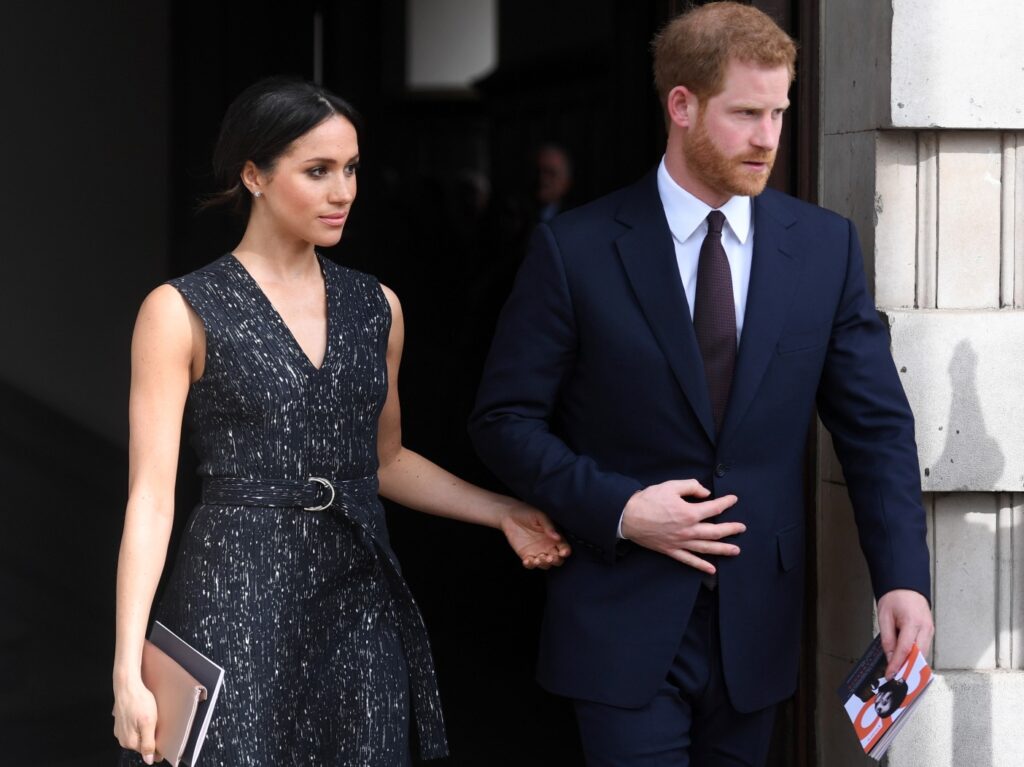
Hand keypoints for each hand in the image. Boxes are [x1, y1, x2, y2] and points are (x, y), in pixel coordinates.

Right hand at [113, 678, 160, 764]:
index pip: (147, 751)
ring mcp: (120, 729)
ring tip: (151, 718)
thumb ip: (148, 743)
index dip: (158, 748)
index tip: (165, 742)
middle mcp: (123, 738)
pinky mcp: (121, 721)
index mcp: (130, 741)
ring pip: (138, 735)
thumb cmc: (138, 701)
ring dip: (146, 730)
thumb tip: (148, 760)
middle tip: (159, 725)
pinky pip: (133, 727)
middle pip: (142, 743)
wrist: (127, 685)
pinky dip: (140, 724)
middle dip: (152, 737)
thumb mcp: (148, 723)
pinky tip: (144, 715)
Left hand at [500, 505, 570, 568]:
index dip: (565, 551)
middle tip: (550, 558)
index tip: (563, 552)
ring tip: (538, 559)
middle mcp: (548, 547)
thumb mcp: (540, 516)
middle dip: (556, 561)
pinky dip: (530, 565)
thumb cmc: (528, 512)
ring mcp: (538, 552)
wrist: (510, 515)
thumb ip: (549, 526)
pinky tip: (528, 560)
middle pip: (557, 560)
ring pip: (545, 564)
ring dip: (543, 564)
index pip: (564, 548)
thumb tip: (558, 537)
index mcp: (555, 537)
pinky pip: (531, 565)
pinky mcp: (526, 555)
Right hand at [620, 479, 742, 572]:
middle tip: (741, 528)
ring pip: (706, 548)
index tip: (733, 500)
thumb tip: (706, 493)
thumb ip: (691, 487)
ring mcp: (680, 542)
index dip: (726, 503)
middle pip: (715, 531)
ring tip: (736, 550)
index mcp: (689, 513)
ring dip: (722, 549)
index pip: (714, 509)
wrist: (628, 517)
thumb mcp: (670, 486)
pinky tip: (712, 569)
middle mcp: (688, 530)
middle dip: (731, 529)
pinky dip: (701, 565)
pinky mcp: (671, 550)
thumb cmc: (648, 500)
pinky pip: (689, 560)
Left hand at [878, 588, 933, 677]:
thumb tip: (890, 656)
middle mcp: (925, 628)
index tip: (890, 674)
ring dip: (912, 663)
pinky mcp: (929, 631)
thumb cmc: (895, 597)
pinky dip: (915, 655)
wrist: (906, 585)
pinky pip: (923, 647)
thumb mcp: (884, 617)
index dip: (897, 664)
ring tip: (900, 672)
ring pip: (923, 653)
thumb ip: (887, 638)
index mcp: (913, 623)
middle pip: (918, 655)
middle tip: (896, 678)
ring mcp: (930, 630)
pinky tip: (907, 660)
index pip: (905, 650)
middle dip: (907, 668)